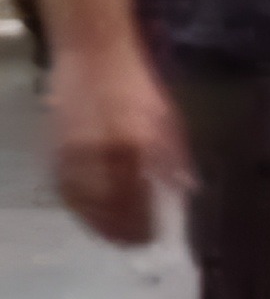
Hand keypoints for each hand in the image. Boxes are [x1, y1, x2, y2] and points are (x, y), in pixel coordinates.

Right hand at [50, 48, 189, 246]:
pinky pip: (64, 187)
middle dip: (122, 230)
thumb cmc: (137, 85)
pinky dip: (77, 206)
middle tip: (134, 245)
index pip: (137, 199)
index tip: (153, 238)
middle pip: (108, 207)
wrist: (93, 53)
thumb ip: (175, 157)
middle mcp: (100, 152)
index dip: (143, 224)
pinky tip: (89, 214)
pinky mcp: (54, 147)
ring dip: (98, 224)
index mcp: (134, 145)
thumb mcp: (168, 118)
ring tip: (114, 236)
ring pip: (83, 202)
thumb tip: (185, 191)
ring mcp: (72, 151)